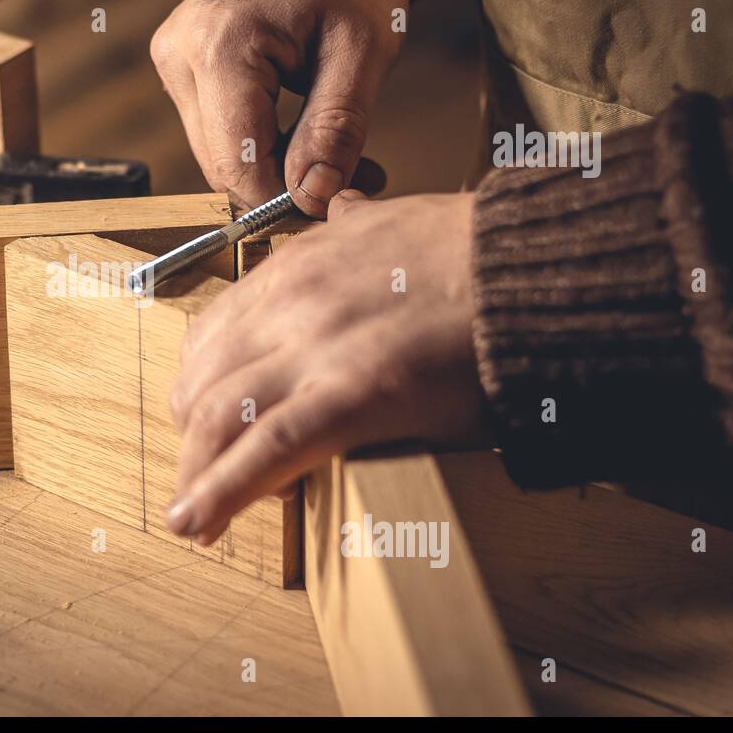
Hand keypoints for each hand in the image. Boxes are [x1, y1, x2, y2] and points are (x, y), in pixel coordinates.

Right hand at [150, 0, 406, 214]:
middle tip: (353, 176)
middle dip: (283, 185)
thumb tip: (312, 198)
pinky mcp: (179, 61)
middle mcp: (180, 54)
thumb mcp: (363, 50)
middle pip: (221, 164)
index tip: (336, 204)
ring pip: (217, 152)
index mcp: (221, 45)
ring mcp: (172, 57)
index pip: (237, 164)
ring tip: (336, 150)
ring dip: (273, 166)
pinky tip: (302, 127)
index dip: (284, 199)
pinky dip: (259, 141)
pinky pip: (215, 127)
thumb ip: (336, 130)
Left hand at [164, 191, 484, 544]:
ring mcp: (316, 348)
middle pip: (202, 381)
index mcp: (296, 267)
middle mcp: (289, 304)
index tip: (208, 421)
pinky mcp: (354, 394)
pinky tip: (199, 523)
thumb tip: (343, 208)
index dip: (202, 387)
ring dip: (196, 474)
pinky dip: (221, 493)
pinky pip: (267, 451)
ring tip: (194, 517)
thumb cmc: (479, 252)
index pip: (212, 334)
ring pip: (218, 417)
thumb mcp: (392, 221)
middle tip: (205, 476)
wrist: (539, 264)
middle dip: (193, 438)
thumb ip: (353, 225)